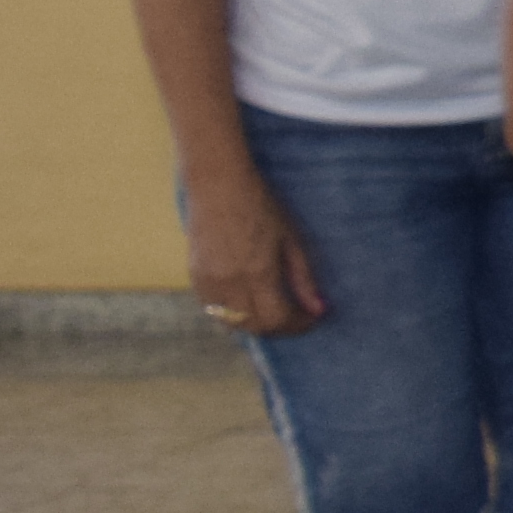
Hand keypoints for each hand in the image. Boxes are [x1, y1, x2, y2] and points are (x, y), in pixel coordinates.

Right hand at [182, 165, 321, 337]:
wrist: (217, 185)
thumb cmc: (261, 206)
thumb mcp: (290, 240)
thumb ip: (303, 278)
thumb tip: (319, 309)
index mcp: (257, 273)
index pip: (278, 318)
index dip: (298, 325)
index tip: (313, 318)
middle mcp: (229, 283)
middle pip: (255, 326)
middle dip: (280, 327)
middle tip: (297, 317)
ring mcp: (207, 281)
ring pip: (231, 323)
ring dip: (256, 324)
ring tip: (274, 311)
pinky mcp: (193, 276)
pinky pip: (212, 310)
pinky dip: (232, 314)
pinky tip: (247, 303)